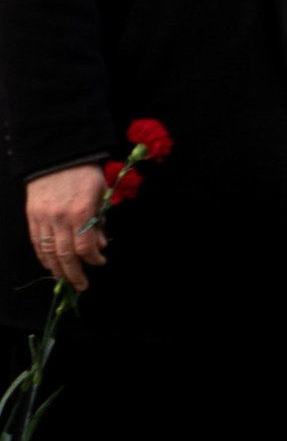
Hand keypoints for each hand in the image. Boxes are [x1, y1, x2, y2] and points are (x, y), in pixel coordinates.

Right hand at [25, 164, 106, 291]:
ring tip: (65, 280)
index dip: (93, 259)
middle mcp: (61, 218)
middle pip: (66, 255)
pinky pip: (37, 243)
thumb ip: (100, 221)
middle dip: (75, 273)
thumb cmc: (84, 173)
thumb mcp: (100, 193)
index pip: (85, 246)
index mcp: (81, 211)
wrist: (58, 155)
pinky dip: (44, 257)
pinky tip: (50, 265)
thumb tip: (100, 246)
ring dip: (58, 269)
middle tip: (81, 285)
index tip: (100, 262)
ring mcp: (44, 218)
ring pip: (49, 252)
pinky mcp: (32, 217)